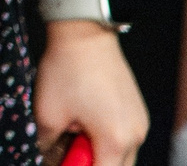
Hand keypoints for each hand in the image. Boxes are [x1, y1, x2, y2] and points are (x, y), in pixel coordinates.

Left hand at [37, 23, 147, 165]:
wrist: (84, 33)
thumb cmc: (67, 69)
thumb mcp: (47, 113)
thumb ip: (49, 145)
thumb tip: (50, 157)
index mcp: (115, 140)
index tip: (64, 160)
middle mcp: (135, 135)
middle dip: (90, 161)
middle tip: (67, 147)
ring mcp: (139, 122)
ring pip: (120, 153)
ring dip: (97, 150)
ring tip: (73, 129)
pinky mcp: (136, 110)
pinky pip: (123, 136)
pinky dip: (105, 136)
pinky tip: (84, 118)